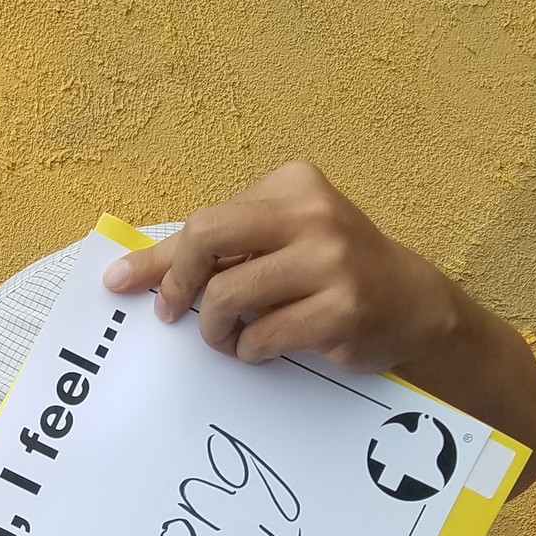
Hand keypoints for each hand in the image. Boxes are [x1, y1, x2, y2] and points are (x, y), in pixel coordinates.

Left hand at [104, 160, 462, 374]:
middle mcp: (311, 213)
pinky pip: (261, 336)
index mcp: (292, 184)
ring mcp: (330, 260)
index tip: (123, 285)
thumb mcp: (277, 243)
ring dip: (217, 330)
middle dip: (179, 283)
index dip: (162, 261)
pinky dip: (249, 350)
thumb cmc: (331, 273)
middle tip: (177, 315)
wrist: (412, 303)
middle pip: (206, 238)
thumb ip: (215, 251)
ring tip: (230, 338)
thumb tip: (128, 272)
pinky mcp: (340, 309)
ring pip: (228, 295)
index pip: (205, 220)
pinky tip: (264, 347)